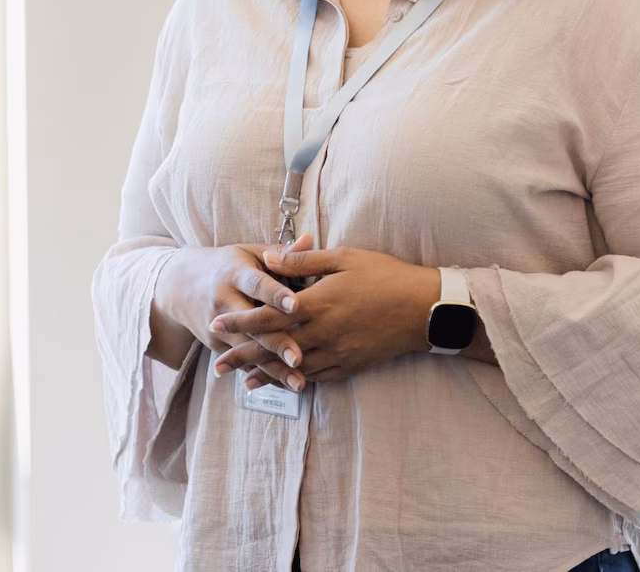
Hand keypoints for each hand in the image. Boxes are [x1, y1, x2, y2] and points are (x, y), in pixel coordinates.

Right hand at [150, 244, 299, 378]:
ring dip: (273, 368)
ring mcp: (216, 326)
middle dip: (276, 342)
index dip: (276, 294)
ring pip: (248, 349)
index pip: (257, 284)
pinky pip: (242, 361)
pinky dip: (263, 375)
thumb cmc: (228, 265)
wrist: (179, 284)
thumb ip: (281, 253)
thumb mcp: (249, 253)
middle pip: (252, 324)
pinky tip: (285, 385)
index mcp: (234, 272)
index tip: (296, 305)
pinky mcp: (216, 344)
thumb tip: (310, 240)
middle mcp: (223, 300)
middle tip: (299, 357)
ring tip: (299, 382)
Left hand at [210, 244, 440, 384]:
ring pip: (292, 368)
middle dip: (243, 357)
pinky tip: (284, 382)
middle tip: (217, 368)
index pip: (267, 316)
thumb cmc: (385, 276)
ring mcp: (337, 353)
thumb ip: (302, 260)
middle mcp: (322, 333)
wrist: (425, 309)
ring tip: (243, 381)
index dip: (239, 322)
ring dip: (266, 375)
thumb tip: (266, 258)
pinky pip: (317, 377)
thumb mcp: (343, 258)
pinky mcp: (351, 365)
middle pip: (273, 348)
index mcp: (316, 303)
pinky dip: (296, 380)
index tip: (215, 326)